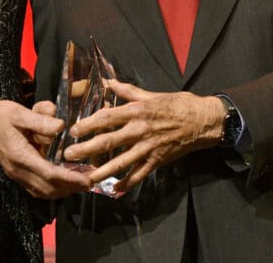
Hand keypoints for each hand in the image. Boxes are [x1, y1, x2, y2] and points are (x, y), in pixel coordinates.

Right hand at [0, 99, 92, 198]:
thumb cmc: (3, 115)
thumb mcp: (20, 112)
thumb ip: (40, 119)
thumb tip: (60, 126)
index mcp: (20, 156)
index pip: (49, 173)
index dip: (69, 179)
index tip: (87, 179)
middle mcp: (18, 170)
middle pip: (47, 188)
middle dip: (70, 188)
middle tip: (90, 182)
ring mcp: (16, 174)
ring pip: (42, 192)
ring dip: (63, 191)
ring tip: (81, 185)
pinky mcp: (17, 174)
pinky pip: (37, 189)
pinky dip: (53, 189)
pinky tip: (65, 184)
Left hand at [62, 79, 225, 193]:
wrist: (203, 121)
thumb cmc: (178, 104)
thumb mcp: (152, 94)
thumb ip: (128, 91)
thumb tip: (108, 82)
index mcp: (138, 111)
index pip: (108, 118)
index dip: (89, 124)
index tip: (73, 130)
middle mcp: (140, 130)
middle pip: (109, 141)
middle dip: (86, 149)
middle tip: (68, 156)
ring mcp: (149, 147)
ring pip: (121, 162)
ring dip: (102, 171)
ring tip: (86, 177)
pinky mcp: (158, 160)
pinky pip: (139, 174)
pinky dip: (127, 183)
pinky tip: (114, 189)